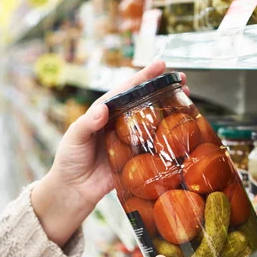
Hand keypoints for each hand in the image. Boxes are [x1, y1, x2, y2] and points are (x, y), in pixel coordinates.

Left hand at [32, 61, 188, 244]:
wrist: (74, 190)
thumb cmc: (70, 160)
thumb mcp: (75, 137)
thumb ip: (88, 122)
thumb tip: (103, 108)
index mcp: (105, 112)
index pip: (127, 90)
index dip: (144, 77)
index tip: (160, 66)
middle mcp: (121, 123)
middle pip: (145, 102)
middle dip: (163, 89)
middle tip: (182, 81)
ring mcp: (131, 141)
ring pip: (153, 122)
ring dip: (170, 111)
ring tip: (187, 100)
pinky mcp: (137, 159)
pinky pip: (154, 147)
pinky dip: (168, 140)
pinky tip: (182, 135)